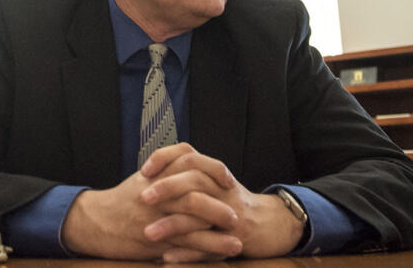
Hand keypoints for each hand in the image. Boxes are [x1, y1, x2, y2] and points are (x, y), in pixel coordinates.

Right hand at [61, 164, 241, 260]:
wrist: (95, 222)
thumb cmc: (122, 200)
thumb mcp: (144, 178)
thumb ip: (167, 168)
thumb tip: (193, 162)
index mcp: (156, 175)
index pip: (189, 162)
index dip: (212, 168)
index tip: (227, 178)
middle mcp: (157, 194)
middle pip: (194, 193)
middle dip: (219, 205)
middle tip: (237, 214)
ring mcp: (154, 218)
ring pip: (192, 223)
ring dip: (217, 234)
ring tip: (237, 240)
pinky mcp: (152, 241)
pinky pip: (182, 247)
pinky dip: (204, 251)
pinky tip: (219, 257)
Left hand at [138, 144, 306, 260]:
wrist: (270, 224)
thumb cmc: (233, 204)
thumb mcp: (214, 184)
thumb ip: (189, 177)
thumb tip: (154, 172)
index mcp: (214, 174)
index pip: (188, 154)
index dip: (165, 158)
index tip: (143, 170)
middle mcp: (222, 189)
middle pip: (195, 178)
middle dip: (167, 187)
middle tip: (143, 197)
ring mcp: (231, 213)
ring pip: (200, 213)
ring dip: (172, 224)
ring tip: (149, 233)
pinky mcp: (236, 238)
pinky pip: (210, 245)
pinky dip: (187, 254)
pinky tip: (167, 258)